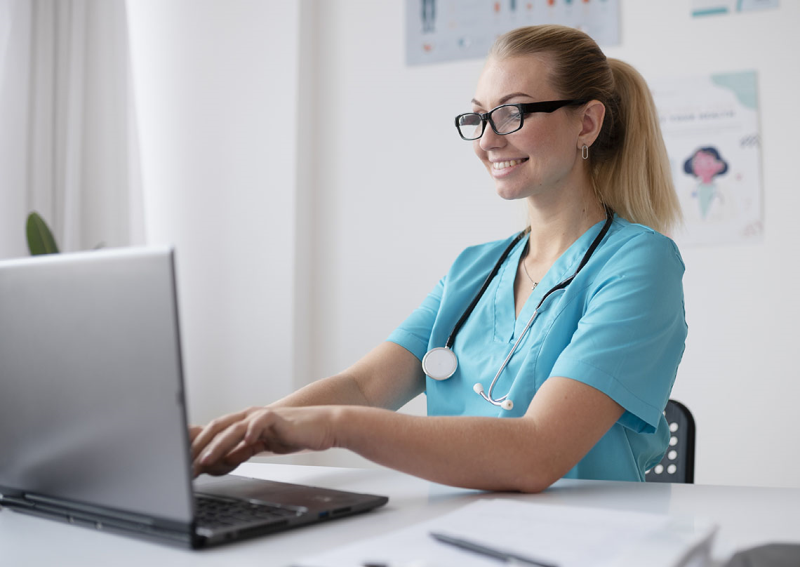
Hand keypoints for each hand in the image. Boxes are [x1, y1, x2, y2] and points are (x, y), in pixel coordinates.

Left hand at [190, 406, 340, 476]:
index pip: (213, 433)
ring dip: (217, 445)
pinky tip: (245, 441)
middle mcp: (247, 416)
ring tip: (206, 459)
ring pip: (233, 428)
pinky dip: (251, 431)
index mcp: (242, 422)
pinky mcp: (276, 417)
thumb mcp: (261, 446)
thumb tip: (221, 461)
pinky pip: (260, 422)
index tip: (183, 464)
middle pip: (216, 428)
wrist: (320, 426)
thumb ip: (241, 451)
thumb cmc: (292, 435)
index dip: (196, 446)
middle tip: (186, 465)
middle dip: (199, 447)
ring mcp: (260, 416)